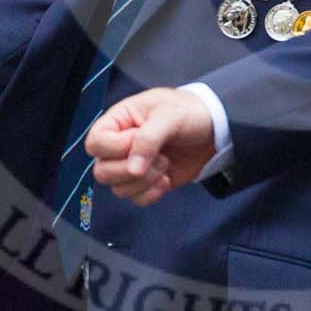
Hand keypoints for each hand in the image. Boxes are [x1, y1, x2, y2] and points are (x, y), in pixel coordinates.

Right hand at [85, 87, 215, 204]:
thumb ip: (148, 138)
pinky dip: (151, 194)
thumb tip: (133, 168)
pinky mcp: (147, 182)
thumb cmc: (190, 112)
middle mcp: (120, 145)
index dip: (115, 147)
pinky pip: (135, 199)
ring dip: (144, 182)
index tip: (139, 138)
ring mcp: (133, 166)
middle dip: (130, 170)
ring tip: (165, 164)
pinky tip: (166, 179)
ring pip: (118, 189)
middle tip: (158, 157)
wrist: (215, 130)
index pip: (95, 143)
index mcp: (119, 121)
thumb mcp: (169, 115)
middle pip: (101, 171)